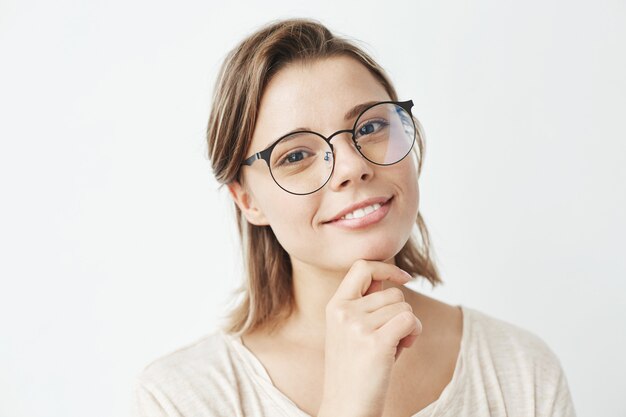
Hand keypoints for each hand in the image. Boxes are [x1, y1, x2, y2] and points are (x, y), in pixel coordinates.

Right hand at [317, 260, 422, 416]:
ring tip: (393, 347)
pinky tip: (402, 349)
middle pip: (393, 293)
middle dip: (401, 313)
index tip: (404, 277)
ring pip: (404, 308)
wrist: (346, 406)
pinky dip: (414, 333)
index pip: (362, 267)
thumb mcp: (349, 330)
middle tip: (391, 337)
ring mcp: (358, 326)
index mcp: (334, 305)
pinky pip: (410, 320)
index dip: (386, 267)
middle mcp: (343, 312)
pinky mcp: (376, 342)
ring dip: (409, 326)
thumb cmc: (355, 370)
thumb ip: (365, 304)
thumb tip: (391, 280)